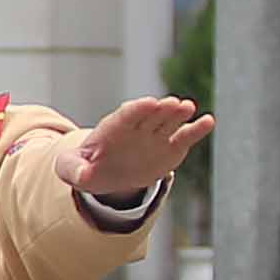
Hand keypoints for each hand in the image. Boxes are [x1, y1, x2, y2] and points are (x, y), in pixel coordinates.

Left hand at [68, 94, 212, 200]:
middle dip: (160, 109)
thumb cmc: (84, 167)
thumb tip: (84, 176)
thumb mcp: (71, 168)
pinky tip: (209, 121)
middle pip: (150, 115)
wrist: (104, 174)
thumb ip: (74, 169)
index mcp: (112, 129)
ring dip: (179, 114)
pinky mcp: (170, 147)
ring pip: (168, 121)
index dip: (137, 109)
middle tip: (173, 103)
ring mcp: (155, 136)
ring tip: (189, 107)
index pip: (125, 116)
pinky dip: (196, 129)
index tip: (149, 103)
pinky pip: (184, 137)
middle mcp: (137, 128)